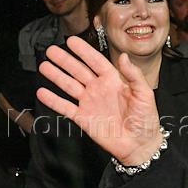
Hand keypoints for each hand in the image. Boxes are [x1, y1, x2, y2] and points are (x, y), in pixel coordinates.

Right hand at [37, 35, 164, 164]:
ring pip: (69, 86)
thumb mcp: (144, 94)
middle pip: (78, 71)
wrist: (139, 145)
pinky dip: (53, 100)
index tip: (71, 41)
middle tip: (51, 50)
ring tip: (44, 66)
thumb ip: (133, 75)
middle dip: (64, 60)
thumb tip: (123, 56)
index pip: (95, 61)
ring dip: (56, 76)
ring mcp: (89, 103)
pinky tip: (43, 92)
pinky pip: (65, 107)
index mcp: (113, 80)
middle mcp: (99, 89)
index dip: (83, 51)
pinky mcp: (83, 118)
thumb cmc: (145, 120)